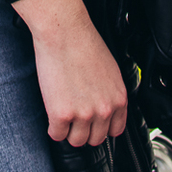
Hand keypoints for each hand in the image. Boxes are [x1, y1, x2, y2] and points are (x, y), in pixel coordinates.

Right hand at [17, 0, 128, 145]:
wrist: (64, 30)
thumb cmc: (83, 41)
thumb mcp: (109, 69)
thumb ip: (109, 92)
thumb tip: (102, 105)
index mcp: (119, 98)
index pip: (115, 131)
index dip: (101, 127)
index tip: (92, 124)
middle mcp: (104, 110)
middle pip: (95, 139)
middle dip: (84, 131)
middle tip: (74, 119)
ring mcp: (83, 114)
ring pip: (76, 141)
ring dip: (68, 131)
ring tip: (62, 116)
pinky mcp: (62, 114)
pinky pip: (56, 134)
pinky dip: (53, 128)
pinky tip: (52, 115)